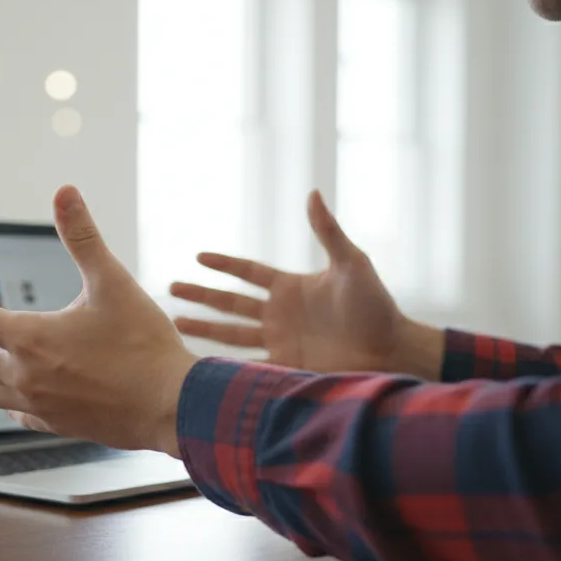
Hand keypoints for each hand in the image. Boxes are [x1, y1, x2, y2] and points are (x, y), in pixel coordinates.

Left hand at [0, 185, 198, 457]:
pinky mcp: (57, 425)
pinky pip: (14, 413)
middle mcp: (25, 375)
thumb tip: (65, 193)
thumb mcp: (112, 281)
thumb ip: (83, 237)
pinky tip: (4, 397)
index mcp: (31, 338)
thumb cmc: (144, 346)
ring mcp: (38, 404)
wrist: (172, 406)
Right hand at [169, 191, 442, 378]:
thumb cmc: (376, 305)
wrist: (389, 350)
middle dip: (201, 295)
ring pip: (230, 333)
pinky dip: (226, 363)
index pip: (249, 272)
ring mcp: (280, 341)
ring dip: (203, 327)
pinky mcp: (285, 367)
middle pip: (230, 302)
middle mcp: (280, 313)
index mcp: (291, 287)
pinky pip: (248, 364)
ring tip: (174, 322)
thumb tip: (312, 193)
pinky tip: (201, 362)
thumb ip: (328, 232)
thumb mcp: (352, 264)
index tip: (198, 257)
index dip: (224, 265)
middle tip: (170, 288)